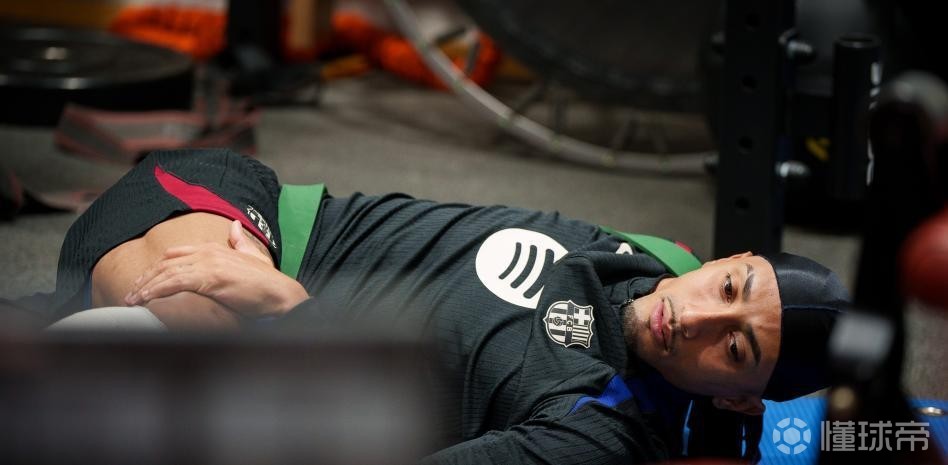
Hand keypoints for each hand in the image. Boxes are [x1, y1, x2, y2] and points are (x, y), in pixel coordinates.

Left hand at [125, 220, 308, 316]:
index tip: (145, 280)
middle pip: (166, 263)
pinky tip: (146, 299)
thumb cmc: (267, 282)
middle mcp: (208, 252)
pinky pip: (174, 283)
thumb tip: (235, 225)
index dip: (158, 267)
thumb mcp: (253, 256)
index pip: (176, 253)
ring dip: (146, 287)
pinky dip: (157, 291)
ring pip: (166, 273)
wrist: (279, 294)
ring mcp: (208, 263)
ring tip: (132, 300)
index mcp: (216, 248)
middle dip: (146, 278)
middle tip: (132, 293)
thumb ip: (240, 241)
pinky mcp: (209, 278)